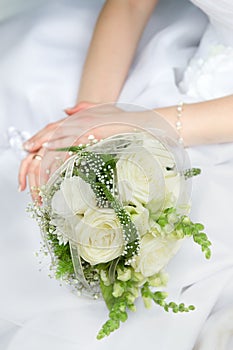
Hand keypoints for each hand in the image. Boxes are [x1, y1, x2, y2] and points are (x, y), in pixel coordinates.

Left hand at [18, 104, 159, 200]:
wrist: (140, 122)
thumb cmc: (123, 119)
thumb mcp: (103, 110)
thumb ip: (84, 108)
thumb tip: (66, 109)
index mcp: (80, 115)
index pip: (56, 125)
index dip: (42, 133)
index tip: (31, 143)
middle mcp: (80, 118)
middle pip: (53, 130)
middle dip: (37, 140)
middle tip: (26, 148)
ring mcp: (86, 125)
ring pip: (58, 137)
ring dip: (44, 147)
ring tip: (33, 155)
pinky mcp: (92, 133)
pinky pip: (71, 142)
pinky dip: (60, 148)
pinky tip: (51, 154)